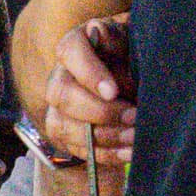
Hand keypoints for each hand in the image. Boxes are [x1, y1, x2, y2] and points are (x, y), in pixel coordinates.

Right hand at [40, 15, 135, 164]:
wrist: (134, 79)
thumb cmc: (133, 55)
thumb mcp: (132, 41)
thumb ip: (119, 41)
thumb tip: (103, 40)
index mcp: (76, 45)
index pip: (70, 52)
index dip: (89, 73)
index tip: (113, 92)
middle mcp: (60, 75)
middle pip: (63, 94)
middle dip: (100, 112)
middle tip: (133, 117)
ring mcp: (59, 108)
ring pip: (64, 125)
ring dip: (104, 136)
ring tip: (136, 138)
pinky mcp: (66, 134)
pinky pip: (77, 149)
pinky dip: (106, 154)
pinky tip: (130, 153)